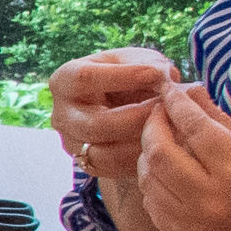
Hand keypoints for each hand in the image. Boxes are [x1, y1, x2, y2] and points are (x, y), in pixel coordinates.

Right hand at [48, 45, 177, 195]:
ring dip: (141, 141)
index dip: (122, 77)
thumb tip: (165, 78)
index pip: (84, 79)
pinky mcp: (88, 165)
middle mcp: (61, 115)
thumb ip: (152, 64)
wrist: (123, 106)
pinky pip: (115, 169)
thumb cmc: (129, 77)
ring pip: (105, 153)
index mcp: (65, 80)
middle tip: (167, 107)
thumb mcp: (137, 60)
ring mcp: (72, 144)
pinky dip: (142, 158)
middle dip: (136, 117)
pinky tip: (162, 143)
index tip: (156, 75)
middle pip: (94, 124)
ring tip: (169, 126)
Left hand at [124, 81, 230, 230]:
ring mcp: (196, 226)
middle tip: (158, 112)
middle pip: (160, 153)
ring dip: (147, 155)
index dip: (178, 103)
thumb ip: (229, 127)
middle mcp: (212, 200)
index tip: (170, 88)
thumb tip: (196, 95)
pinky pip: (154, 208)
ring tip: (159, 140)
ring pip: (149, 180)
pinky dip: (152, 185)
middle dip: (153, 126)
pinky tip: (164, 173)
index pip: (196, 128)